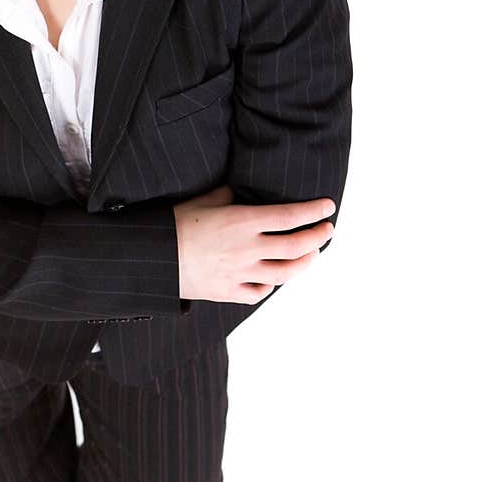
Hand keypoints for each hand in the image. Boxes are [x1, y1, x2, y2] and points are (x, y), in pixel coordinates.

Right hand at [172, 186, 334, 305]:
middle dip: (318, 237)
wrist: (153, 259)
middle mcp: (247, 249)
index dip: (313, 212)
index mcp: (242, 221)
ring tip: (312, 253)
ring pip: (286, 273)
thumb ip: (229, 195)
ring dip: (304, 262)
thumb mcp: (204, 200)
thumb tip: (243, 190)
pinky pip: (260, 291)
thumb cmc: (175, 224)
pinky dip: (271, 285)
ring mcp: (240, 273)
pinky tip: (274, 277)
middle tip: (327, 229)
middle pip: (296, 246)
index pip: (290, 216)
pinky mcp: (229, 291)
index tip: (328, 206)